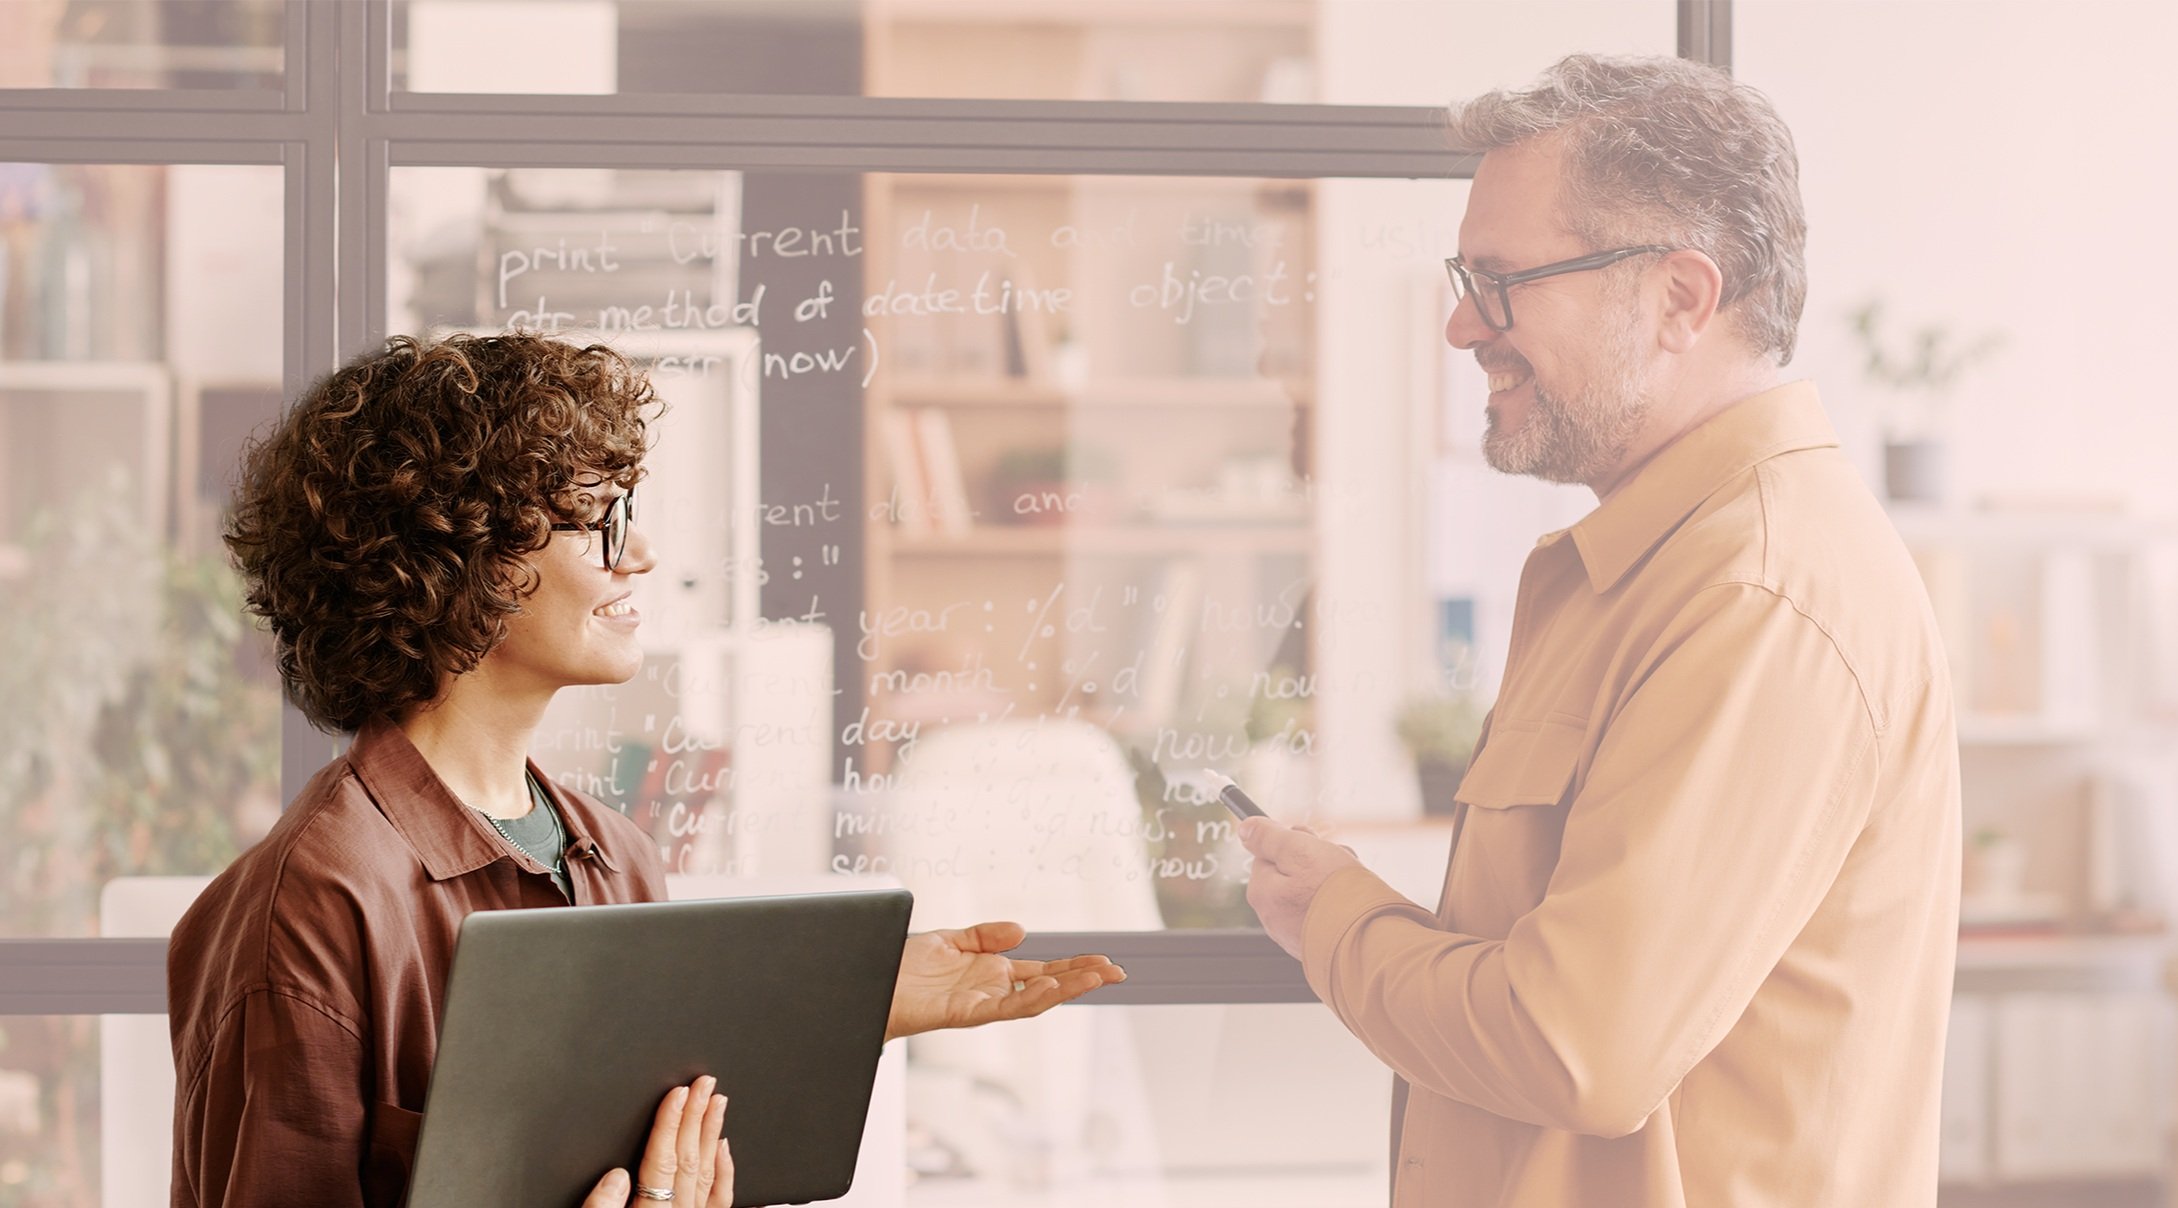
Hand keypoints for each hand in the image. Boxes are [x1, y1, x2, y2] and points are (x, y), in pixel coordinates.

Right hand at [582, 1076, 732, 1207]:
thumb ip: (602, 1207)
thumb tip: (614, 1177)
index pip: (661, 1160)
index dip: (669, 1122)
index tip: (678, 1093)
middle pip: (687, 1158)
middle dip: (695, 1116)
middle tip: (704, 1084)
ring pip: (706, 1171)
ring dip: (711, 1133)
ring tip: (716, 1102)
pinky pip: (720, 1197)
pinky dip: (723, 1168)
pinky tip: (724, 1145)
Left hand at [886, 921, 1126, 1040]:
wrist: (870, 984)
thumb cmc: (903, 967)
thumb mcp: (949, 939)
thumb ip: (985, 935)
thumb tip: (1022, 930)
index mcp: (993, 972)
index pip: (1045, 968)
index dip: (1075, 966)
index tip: (1105, 961)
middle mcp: (993, 990)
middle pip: (1048, 985)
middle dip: (1083, 980)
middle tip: (1117, 973)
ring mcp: (982, 1003)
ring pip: (1034, 1000)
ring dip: (1065, 989)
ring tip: (1094, 978)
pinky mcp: (965, 1013)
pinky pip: (1003, 1008)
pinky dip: (1029, 999)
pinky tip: (1048, 987)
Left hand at [1240, 817, 1361, 959]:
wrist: (1368, 939)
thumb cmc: (1335, 893)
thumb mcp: (1300, 850)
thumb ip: (1269, 838)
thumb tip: (1246, 828)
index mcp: (1262, 892)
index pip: (1269, 853)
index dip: (1294, 842)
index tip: (1313, 843)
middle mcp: (1272, 917)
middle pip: (1290, 873)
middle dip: (1315, 862)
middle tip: (1336, 862)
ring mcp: (1293, 934)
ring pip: (1309, 892)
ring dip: (1330, 881)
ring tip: (1350, 885)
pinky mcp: (1315, 943)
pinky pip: (1323, 914)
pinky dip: (1337, 905)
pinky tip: (1352, 904)